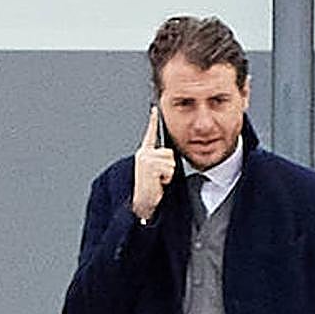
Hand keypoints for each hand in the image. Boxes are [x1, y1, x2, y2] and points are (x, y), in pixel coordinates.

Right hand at [131, 106, 174, 221]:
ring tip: (159, 182)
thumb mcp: (158, 173)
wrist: (142, 205)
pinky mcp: (149, 166)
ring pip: (171, 162)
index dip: (153, 121)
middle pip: (170, 153)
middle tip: (161, 179)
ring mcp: (145, 159)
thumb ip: (163, 162)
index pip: (151, 135)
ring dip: (170, 175)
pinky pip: (169, 169)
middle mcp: (143, 154)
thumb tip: (171, 157)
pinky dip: (167, 179)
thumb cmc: (153, 191)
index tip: (155, 109)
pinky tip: (158, 184)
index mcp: (145, 154)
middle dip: (171, 167)